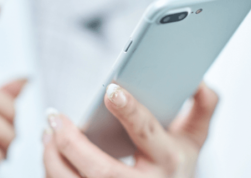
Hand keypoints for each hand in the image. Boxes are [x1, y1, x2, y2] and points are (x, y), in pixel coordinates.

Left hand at [43, 83, 217, 177]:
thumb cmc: (177, 164)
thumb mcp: (196, 136)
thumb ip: (203, 106)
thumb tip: (198, 81)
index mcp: (168, 160)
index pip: (146, 132)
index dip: (129, 110)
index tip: (111, 89)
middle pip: (101, 170)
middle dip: (71, 143)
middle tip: (54, 118)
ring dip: (54, 159)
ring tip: (47, 133)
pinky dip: (55, 171)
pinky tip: (51, 152)